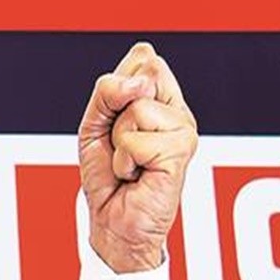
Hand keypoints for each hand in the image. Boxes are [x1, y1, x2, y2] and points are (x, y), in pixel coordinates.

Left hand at [78, 42, 197, 272]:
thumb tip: (141, 83)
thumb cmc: (107, 173)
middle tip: (120, 143)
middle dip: (113, 112)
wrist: (113, 220)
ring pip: (136, 109)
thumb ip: (108, 92)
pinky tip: (137, 174)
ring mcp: (185, 129)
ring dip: (119, 141)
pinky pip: (135, 140)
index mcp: (162, 96)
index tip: (113, 120)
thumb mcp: (94, 124)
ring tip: (130, 162)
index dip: (114, 88)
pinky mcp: (183, 151)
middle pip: (140, 76)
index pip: (142, 59)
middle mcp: (178, 109)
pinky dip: (124, 161)